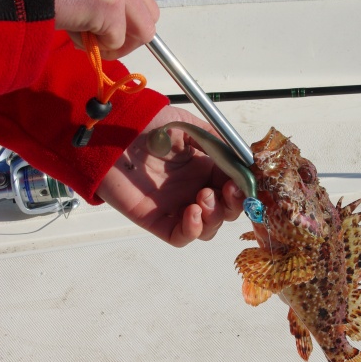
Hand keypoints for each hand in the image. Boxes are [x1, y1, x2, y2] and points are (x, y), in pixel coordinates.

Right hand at [34, 0, 158, 58]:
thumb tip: (107, 14)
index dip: (129, 13)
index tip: (110, 24)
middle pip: (149, 10)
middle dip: (130, 31)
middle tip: (103, 38)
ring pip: (144, 29)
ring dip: (119, 42)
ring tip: (91, 39)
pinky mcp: (110, 4)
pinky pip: (118, 40)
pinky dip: (101, 47)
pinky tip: (78, 36)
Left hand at [96, 105, 244, 246]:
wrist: (112, 132)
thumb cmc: (147, 124)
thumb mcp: (188, 126)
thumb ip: (217, 141)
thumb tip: (245, 158)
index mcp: (205, 168)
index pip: (234, 186)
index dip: (244, 187)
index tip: (248, 180)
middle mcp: (193, 190)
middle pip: (226, 211)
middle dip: (233, 204)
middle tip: (227, 190)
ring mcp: (176, 207)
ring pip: (209, 228)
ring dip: (215, 216)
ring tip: (203, 197)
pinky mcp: (156, 220)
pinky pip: (181, 237)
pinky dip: (193, 229)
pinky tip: (192, 212)